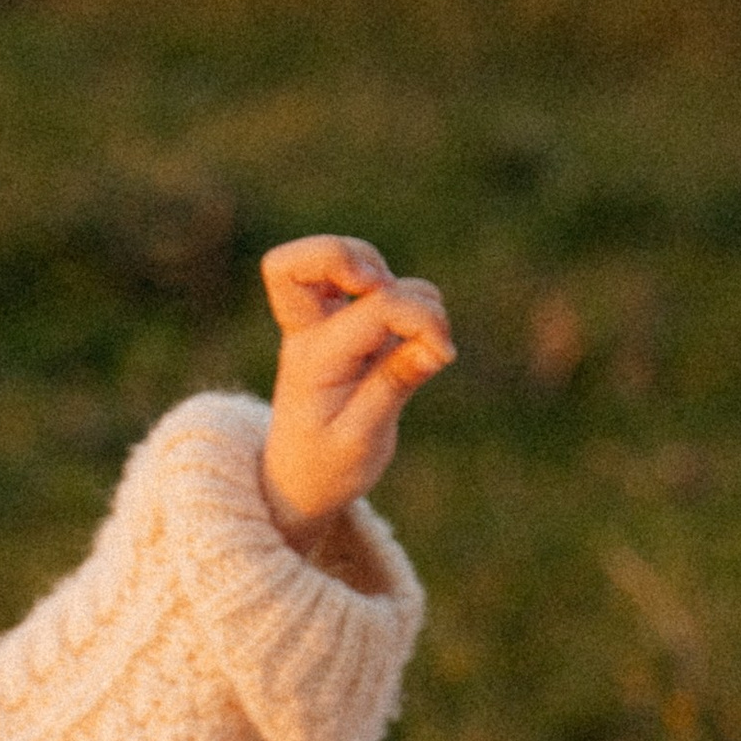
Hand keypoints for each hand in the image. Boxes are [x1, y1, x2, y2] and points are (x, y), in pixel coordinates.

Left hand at [258, 237, 455, 550]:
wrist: (299, 482)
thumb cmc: (326, 466)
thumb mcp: (362, 440)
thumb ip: (394, 386)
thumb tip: (436, 345)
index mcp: (314, 359)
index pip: (375, 308)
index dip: (418, 318)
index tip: (441, 352)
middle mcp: (311, 331)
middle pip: (304, 258)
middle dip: (360, 259)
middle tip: (388, 296)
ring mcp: (324, 322)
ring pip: (348, 259)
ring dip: (394, 283)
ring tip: (418, 335)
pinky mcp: (344, 323)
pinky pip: (369, 283)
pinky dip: (401, 296)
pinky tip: (414, 338)